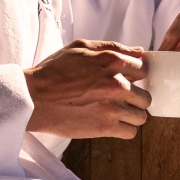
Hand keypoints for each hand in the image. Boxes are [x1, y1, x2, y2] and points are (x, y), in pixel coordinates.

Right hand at [25, 39, 149, 137]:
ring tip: (116, 112)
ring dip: (131, 115)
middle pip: (146, 96)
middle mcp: (117, 84)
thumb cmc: (54, 71)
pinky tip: (112, 123)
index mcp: (111, 62)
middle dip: (135, 97)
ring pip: (141, 116)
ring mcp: (113, 108)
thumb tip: (139, 52)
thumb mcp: (81, 48)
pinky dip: (124, 129)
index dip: (135, 75)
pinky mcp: (105, 128)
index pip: (143, 69)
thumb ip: (113, 48)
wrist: (33, 98)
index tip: (127, 80)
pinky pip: (131, 132)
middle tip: (120, 99)